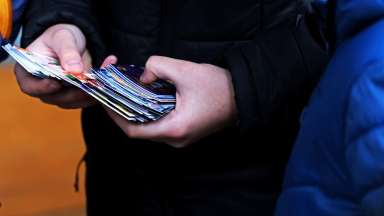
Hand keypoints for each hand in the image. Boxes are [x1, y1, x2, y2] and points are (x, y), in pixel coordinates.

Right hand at [15, 24, 99, 108]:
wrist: (73, 41)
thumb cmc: (60, 36)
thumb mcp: (62, 38)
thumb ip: (67, 52)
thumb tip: (74, 70)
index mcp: (29, 72)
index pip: (31, 87)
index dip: (42, 88)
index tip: (56, 83)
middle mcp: (43, 88)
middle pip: (57, 97)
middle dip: (76, 90)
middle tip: (91, 80)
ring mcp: (60, 95)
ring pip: (76, 100)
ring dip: (92, 89)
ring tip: (105, 72)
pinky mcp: (77, 96)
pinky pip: (89, 97)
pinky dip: (101, 86)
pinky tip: (110, 69)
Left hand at [105, 56, 237, 147]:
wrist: (243, 96)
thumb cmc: (218, 87)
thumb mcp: (185, 70)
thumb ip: (158, 66)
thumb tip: (143, 76)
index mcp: (174, 129)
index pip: (134, 130)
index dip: (116, 116)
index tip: (106, 101)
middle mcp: (176, 140)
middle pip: (140, 130)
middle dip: (125, 111)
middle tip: (116, 94)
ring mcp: (181, 139)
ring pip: (150, 128)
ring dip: (138, 112)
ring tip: (129, 94)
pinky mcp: (185, 133)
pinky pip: (161, 126)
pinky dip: (150, 113)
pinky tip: (148, 98)